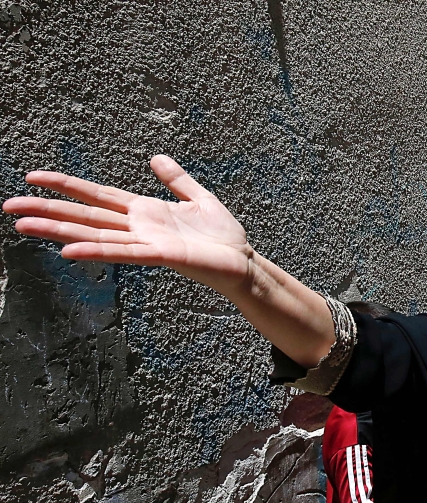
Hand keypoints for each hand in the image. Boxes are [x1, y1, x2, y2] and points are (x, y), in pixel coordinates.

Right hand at [3, 156, 253, 297]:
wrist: (244, 262)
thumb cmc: (223, 237)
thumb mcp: (200, 198)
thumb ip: (177, 180)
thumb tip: (156, 158)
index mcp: (145, 212)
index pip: (97, 195)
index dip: (66, 185)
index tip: (33, 177)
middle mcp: (139, 228)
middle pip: (85, 216)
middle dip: (47, 210)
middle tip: (9, 207)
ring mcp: (146, 243)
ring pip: (95, 234)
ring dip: (59, 230)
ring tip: (25, 225)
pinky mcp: (161, 256)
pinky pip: (123, 252)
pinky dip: (96, 251)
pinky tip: (68, 250)